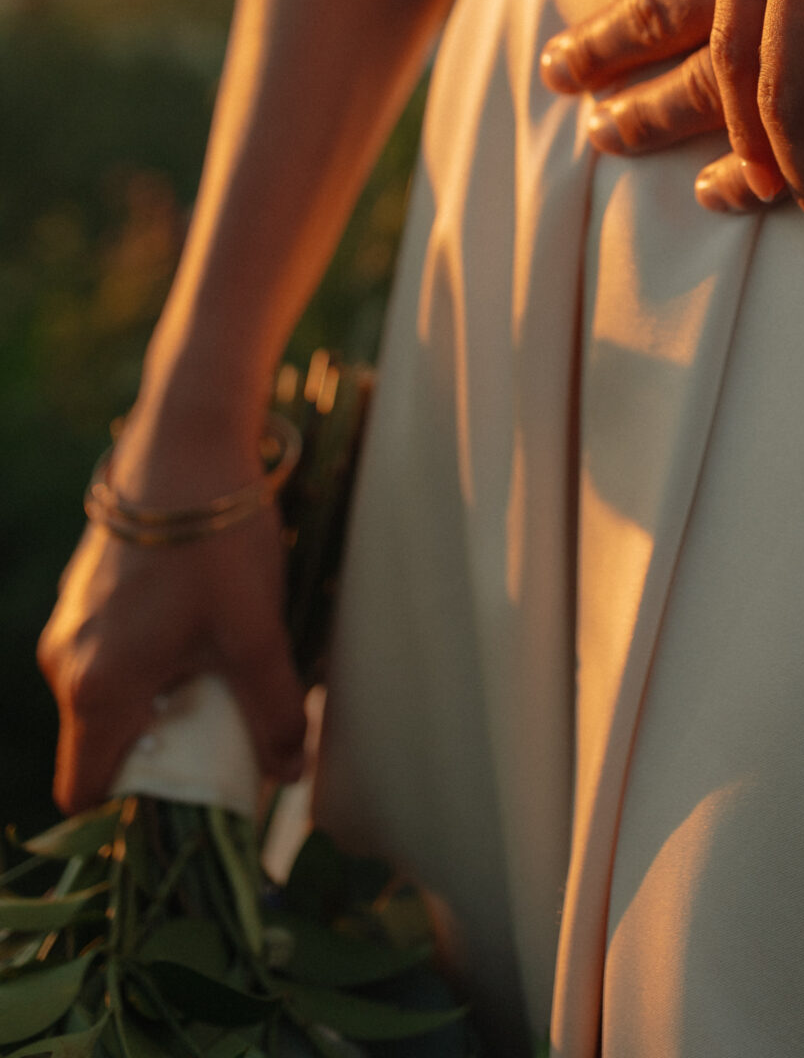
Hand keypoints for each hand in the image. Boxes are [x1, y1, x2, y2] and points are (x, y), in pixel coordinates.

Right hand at [37, 413, 304, 810]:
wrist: (185, 439)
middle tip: (218, 742)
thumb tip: (289, 775)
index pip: (86, 791)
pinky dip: (147, 666)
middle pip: (101, 746)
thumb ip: (272, 709)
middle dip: (157, 757)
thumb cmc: (217, 539)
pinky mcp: (85, 593)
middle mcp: (66, 662)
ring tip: (216, 680)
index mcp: (95, 688)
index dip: (131, 813)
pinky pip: (107, 655)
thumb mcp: (254, 630)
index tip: (185, 804)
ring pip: (107, 698)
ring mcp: (70, 623)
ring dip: (156, 706)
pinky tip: (196, 635)